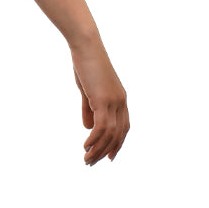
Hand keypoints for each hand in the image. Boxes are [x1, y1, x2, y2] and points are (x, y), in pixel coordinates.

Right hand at [70, 39, 128, 165]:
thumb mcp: (88, 89)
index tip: (108, 157)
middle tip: (92, 163)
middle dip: (106, 151)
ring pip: (109, 134)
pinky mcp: (104, 100)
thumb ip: (89, 108)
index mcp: (120, 99)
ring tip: (87, 159)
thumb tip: (89, 128)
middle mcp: (121, 102)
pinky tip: (85, 146)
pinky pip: (101, 127)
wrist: (86, 45)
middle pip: (118, 135)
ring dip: (98, 149)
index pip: (123, 127)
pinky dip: (94, 140)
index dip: (117, 144)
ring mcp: (114, 102)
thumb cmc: (85, 62)